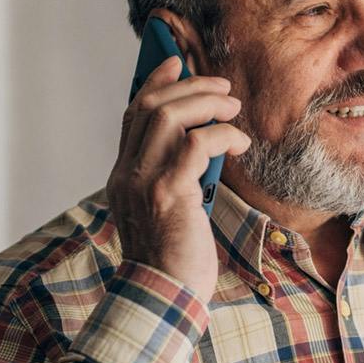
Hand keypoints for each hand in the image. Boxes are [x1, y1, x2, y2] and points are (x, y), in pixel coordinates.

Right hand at [106, 22, 249, 304]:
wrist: (163, 300)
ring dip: (206, 104)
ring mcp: (144, 182)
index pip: (132, 116)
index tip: (175, 62)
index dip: (154, 83)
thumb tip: (201, 147)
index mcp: (123, 177)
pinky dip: (222, 135)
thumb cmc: (173, 263)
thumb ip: (173, 178)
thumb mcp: (166, 213)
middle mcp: (127, 174)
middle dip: (188, 86)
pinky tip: (240, 144)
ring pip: (169, 117)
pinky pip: (197, 144)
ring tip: (233, 108)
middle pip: (150, 107)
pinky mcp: (168, 194)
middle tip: (221, 85)